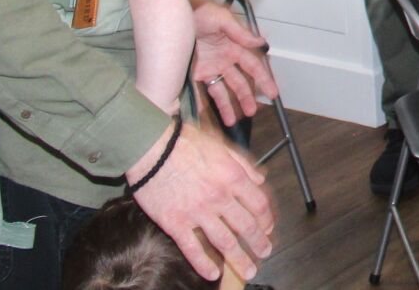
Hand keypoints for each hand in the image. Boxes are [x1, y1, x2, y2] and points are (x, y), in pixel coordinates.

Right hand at [129, 121, 274, 280]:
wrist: (150, 148)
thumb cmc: (184, 143)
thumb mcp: (221, 147)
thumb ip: (243, 165)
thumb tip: (259, 180)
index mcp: (233, 178)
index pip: (259, 205)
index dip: (266, 220)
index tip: (267, 229)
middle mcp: (220, 198)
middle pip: (247, 227)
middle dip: (259, 244)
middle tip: (265, 254)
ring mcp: (198, 212)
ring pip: (225, 242)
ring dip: (240, 259)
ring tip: (249, 270)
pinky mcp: (175, 223)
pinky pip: (193, 248)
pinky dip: (204, 264)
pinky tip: (213, 274)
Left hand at [189, 0, 275, 126]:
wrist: (169, 15)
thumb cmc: (196, 11)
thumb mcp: (221, 18)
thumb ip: (240, 33)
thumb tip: (261, 42)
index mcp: (233, 46)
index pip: (252, 66)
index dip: (264, 79)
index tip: (273, 93)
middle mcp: (223, 59)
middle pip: (239, 82)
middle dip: (247, 97)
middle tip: (253, 112)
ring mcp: (208, 68)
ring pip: (222, 90)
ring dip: (228, 105)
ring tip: (233, 121)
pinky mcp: (193, 73)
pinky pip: (201, 91)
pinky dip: (204, 103)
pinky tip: (206, 114)